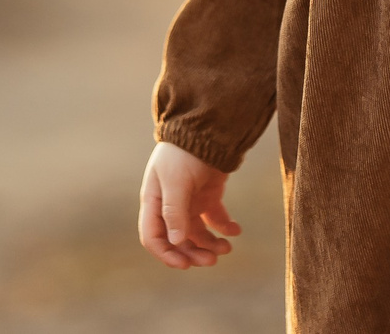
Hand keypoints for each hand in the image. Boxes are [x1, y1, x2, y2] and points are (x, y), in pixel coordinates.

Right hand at [138, 141, 239, 268]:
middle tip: (212, 260)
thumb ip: (174, 211)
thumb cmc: (184, 152)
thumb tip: (175, 243)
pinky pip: (215, 218)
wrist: (207, 126)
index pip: (153, 237)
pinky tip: (236, 231)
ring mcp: (190, 200)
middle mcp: (170, 204)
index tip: (185, 264)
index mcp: (154, 201)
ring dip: (210, 244)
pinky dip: (225, 227)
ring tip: (227, 248)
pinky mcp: (208, 195)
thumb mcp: (176, 181)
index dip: (166, 254)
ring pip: (197, 233)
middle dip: (193, 253)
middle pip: (177, 240)